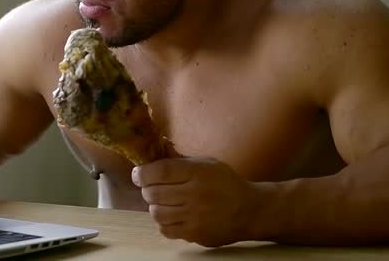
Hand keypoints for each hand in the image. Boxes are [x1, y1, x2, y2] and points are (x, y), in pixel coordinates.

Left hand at [132, 157, 257, 246]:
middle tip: (151, 187)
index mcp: (197, 173)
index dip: (143, 173)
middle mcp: (194, 195)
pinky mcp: (194, 234)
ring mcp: (194, 217)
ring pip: (156, 213)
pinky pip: (165, 230)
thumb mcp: (207, 163)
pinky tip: (173, 215)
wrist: (250, 210)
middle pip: (154, 193)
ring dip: (155, 206)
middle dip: (147, 189)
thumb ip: (181, 160)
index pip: (160, 171)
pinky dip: (164, 222)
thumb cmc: (226, 183)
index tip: (138, 174)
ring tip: (163, 202)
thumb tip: (155, 153)